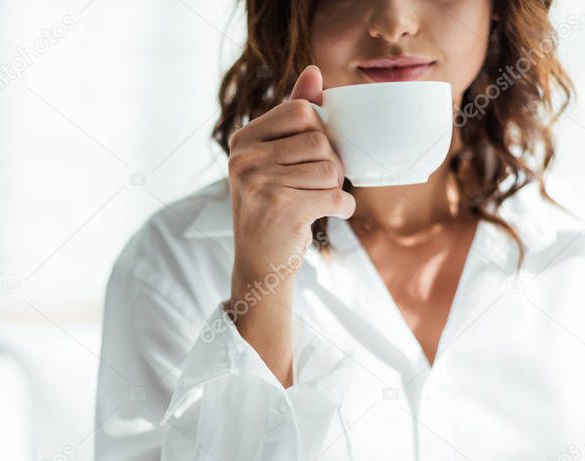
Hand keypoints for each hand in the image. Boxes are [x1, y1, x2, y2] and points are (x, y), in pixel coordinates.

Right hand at [226, 64, 354, 285]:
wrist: (258, 264)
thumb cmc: (271, 207)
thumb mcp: (274, 159)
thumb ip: (292, 116)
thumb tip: (314, 73)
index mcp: (242, 140)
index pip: (302, 110)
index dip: (320, 133)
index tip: (310, 157)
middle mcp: (245, 160)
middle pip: (320, 140)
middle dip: (331, 164)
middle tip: (316, 186)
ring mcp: (261, 184)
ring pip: (330, 169)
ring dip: (335, 188)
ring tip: (318, 201)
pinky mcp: (282, 210)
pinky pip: (336, 196)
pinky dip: (343, 208)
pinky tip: (329, 215)